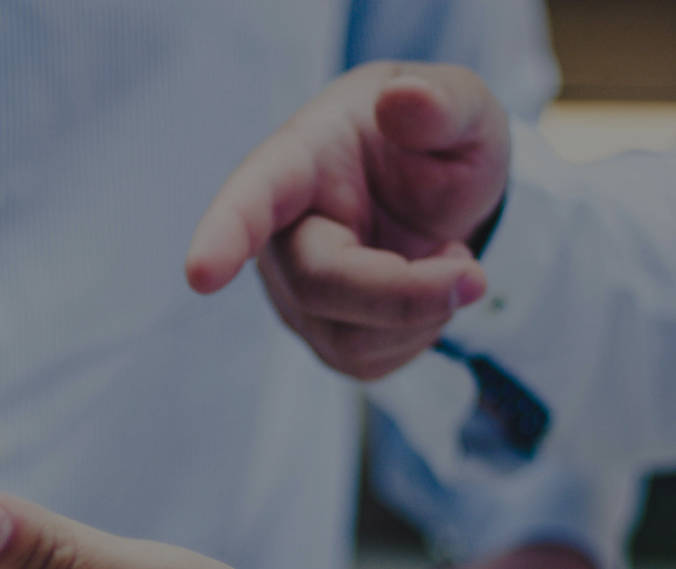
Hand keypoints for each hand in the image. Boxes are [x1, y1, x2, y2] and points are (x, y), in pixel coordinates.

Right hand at [186, 62, 509, 379]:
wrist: (444, 196)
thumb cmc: (436, 143)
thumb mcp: (462, 109)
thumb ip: (442, 103)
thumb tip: (404, 101)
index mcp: (299, 161)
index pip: (251, 197)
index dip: (224, 235)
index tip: (201, 274)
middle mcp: (279, 233)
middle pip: (318, 285)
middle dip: (404, 293)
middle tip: (474, 276)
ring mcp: (294, 292)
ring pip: (346, 337)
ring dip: (422, 313)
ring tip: (449, 259)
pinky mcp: (322, 335)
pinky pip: (367, 362)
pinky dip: (420, 333)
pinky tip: (428, 290)